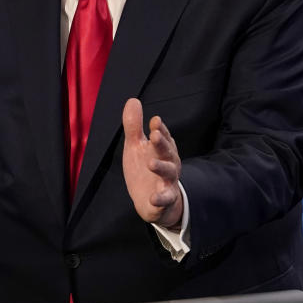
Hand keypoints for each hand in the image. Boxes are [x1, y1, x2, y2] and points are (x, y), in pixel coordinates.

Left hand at [121, 98, 182, 228]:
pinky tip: (153, 198)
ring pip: (169, 173)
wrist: (151, 201)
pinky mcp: (164, 199)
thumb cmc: (144, 169)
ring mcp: (168, 181)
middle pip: (168, 152)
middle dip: (162, 143)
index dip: (160, 129)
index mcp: (161, 149)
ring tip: (151, 163)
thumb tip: (133, 100)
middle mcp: (168, 163)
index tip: (154, 120)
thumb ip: (134, 126)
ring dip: (161, 167)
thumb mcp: (136, 146)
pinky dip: (160, 198)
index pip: (163, 136)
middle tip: (154, 135)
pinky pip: (165, 199)